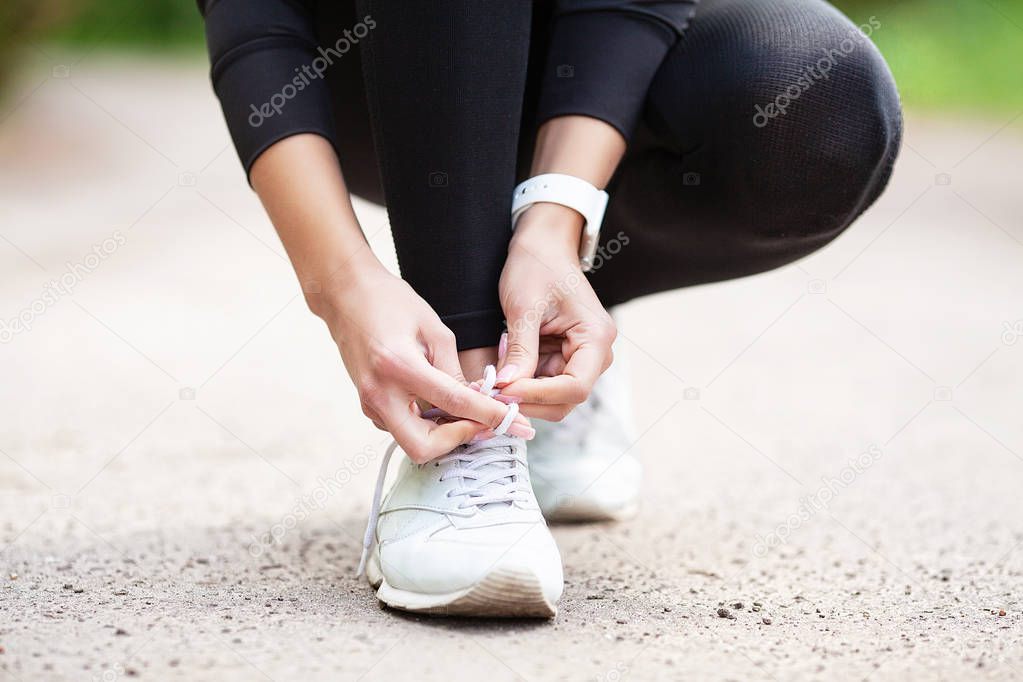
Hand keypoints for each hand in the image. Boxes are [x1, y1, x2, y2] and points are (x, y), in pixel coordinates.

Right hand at [319, 260, 532, 462]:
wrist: (345, 295)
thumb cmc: (391, 302)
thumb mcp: (434, 329)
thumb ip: (454, 370)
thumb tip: (478, 401)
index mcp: (399, 366)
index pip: (453, 402)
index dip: (489, 415)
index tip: (515, 423)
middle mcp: (379, 393)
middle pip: (423, 447)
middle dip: (458, 441)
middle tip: (484, 424)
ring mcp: (369, 403)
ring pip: (412, 441)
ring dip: (443, 434)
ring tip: (469, 412)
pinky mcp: (367, 404)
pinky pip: (402, 428)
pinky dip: (426, 424)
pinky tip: (442, 404)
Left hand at [495, 203, 616, 419]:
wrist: (542, 247)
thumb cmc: (537, 266)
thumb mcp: (524, 307)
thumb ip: (520, 349)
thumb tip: (507, 388)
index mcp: (596, 337)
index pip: (575, 386)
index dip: (540, 395)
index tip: (504, 391)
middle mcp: (596, 353)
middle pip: (567, 399)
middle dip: (531, 400)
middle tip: (493, 394)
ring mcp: (581, 357)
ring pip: (555, 398)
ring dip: (525, 396)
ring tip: (494, 383)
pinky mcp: (564, 358)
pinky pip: (545, 385)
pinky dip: (523, 386)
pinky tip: (502, 375)